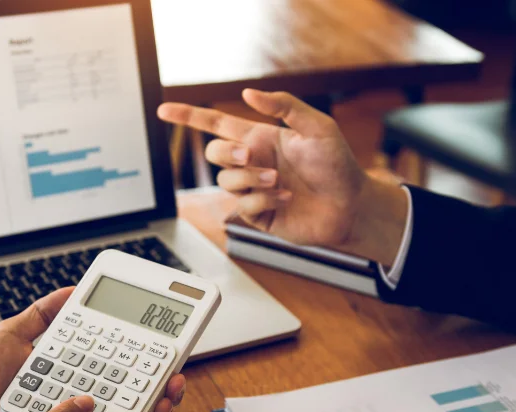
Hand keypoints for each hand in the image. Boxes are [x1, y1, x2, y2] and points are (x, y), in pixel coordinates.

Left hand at [0, 287, 185, 411]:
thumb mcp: (12, 336)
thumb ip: (42, 315)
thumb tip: (71, 289)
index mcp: (75, 370)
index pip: (120, 362)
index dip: (147, 355)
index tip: (163, 343)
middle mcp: (85, 397)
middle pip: (137, 392)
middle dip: (165, 385)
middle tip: (173, 375)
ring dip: (158, 409)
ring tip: (164, 399)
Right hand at [158, 89, 408, 264]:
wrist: (351, 205)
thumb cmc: (338, 165)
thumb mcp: (317, 126)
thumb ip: (284, 106)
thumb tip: (249, 93)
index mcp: (261, 138)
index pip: (216, 124)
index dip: (189, 116)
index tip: (163, 110)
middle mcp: (253, 162)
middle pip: (215, 153)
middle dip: (227, 153)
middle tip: (250, 156)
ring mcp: (253, 189)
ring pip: (226, 181)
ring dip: (250, 179)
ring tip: (279, 182)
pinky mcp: (258, 214)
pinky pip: (243, 205)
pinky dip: (262, 200)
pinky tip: (285, 199)